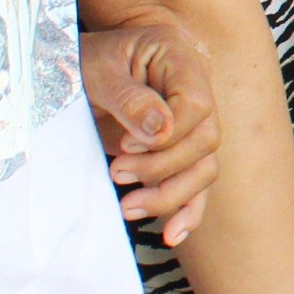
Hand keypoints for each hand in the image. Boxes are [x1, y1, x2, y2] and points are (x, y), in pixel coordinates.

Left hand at [82, 21, 220, 238]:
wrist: (87, 63)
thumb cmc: (89, 59)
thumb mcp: (98, 69)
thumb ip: (130, 98)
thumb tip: (161, 132)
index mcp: (181, 60)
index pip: (197, 105)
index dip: (167, 133)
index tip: (126, 145)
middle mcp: (198, 91)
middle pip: (205, 142)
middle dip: (162, 168)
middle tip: (118, 172)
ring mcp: (192, 124)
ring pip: (204, 169)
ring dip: (168, 195)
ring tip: (127, 206)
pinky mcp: (180, 151)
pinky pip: (197, 185)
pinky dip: (187, 211)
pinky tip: (170, 235)